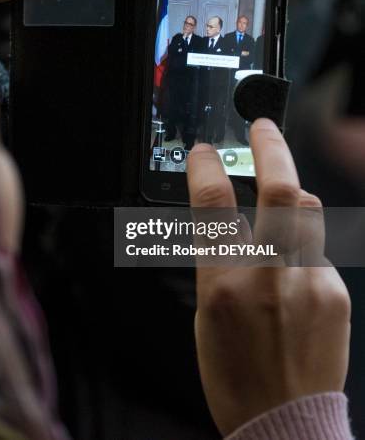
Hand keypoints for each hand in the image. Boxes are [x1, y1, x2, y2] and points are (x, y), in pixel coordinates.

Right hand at [186, 118, 350, 435]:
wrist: (285, 423)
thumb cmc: (233, 375)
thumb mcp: (205, 313)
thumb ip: (217, 262)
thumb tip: (226, 225)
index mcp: (223, 283)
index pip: (213, 204)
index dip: (206, 166)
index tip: (203, 152)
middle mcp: (269, 275)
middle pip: (279, 190)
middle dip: (270, 147)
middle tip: (263, 127)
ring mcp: (309, 282)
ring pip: (306, 211)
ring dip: (290, 193)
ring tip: (278, 193)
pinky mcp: (335, 293)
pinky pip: (317, 251)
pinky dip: (301, 248)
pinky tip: (291, 273)